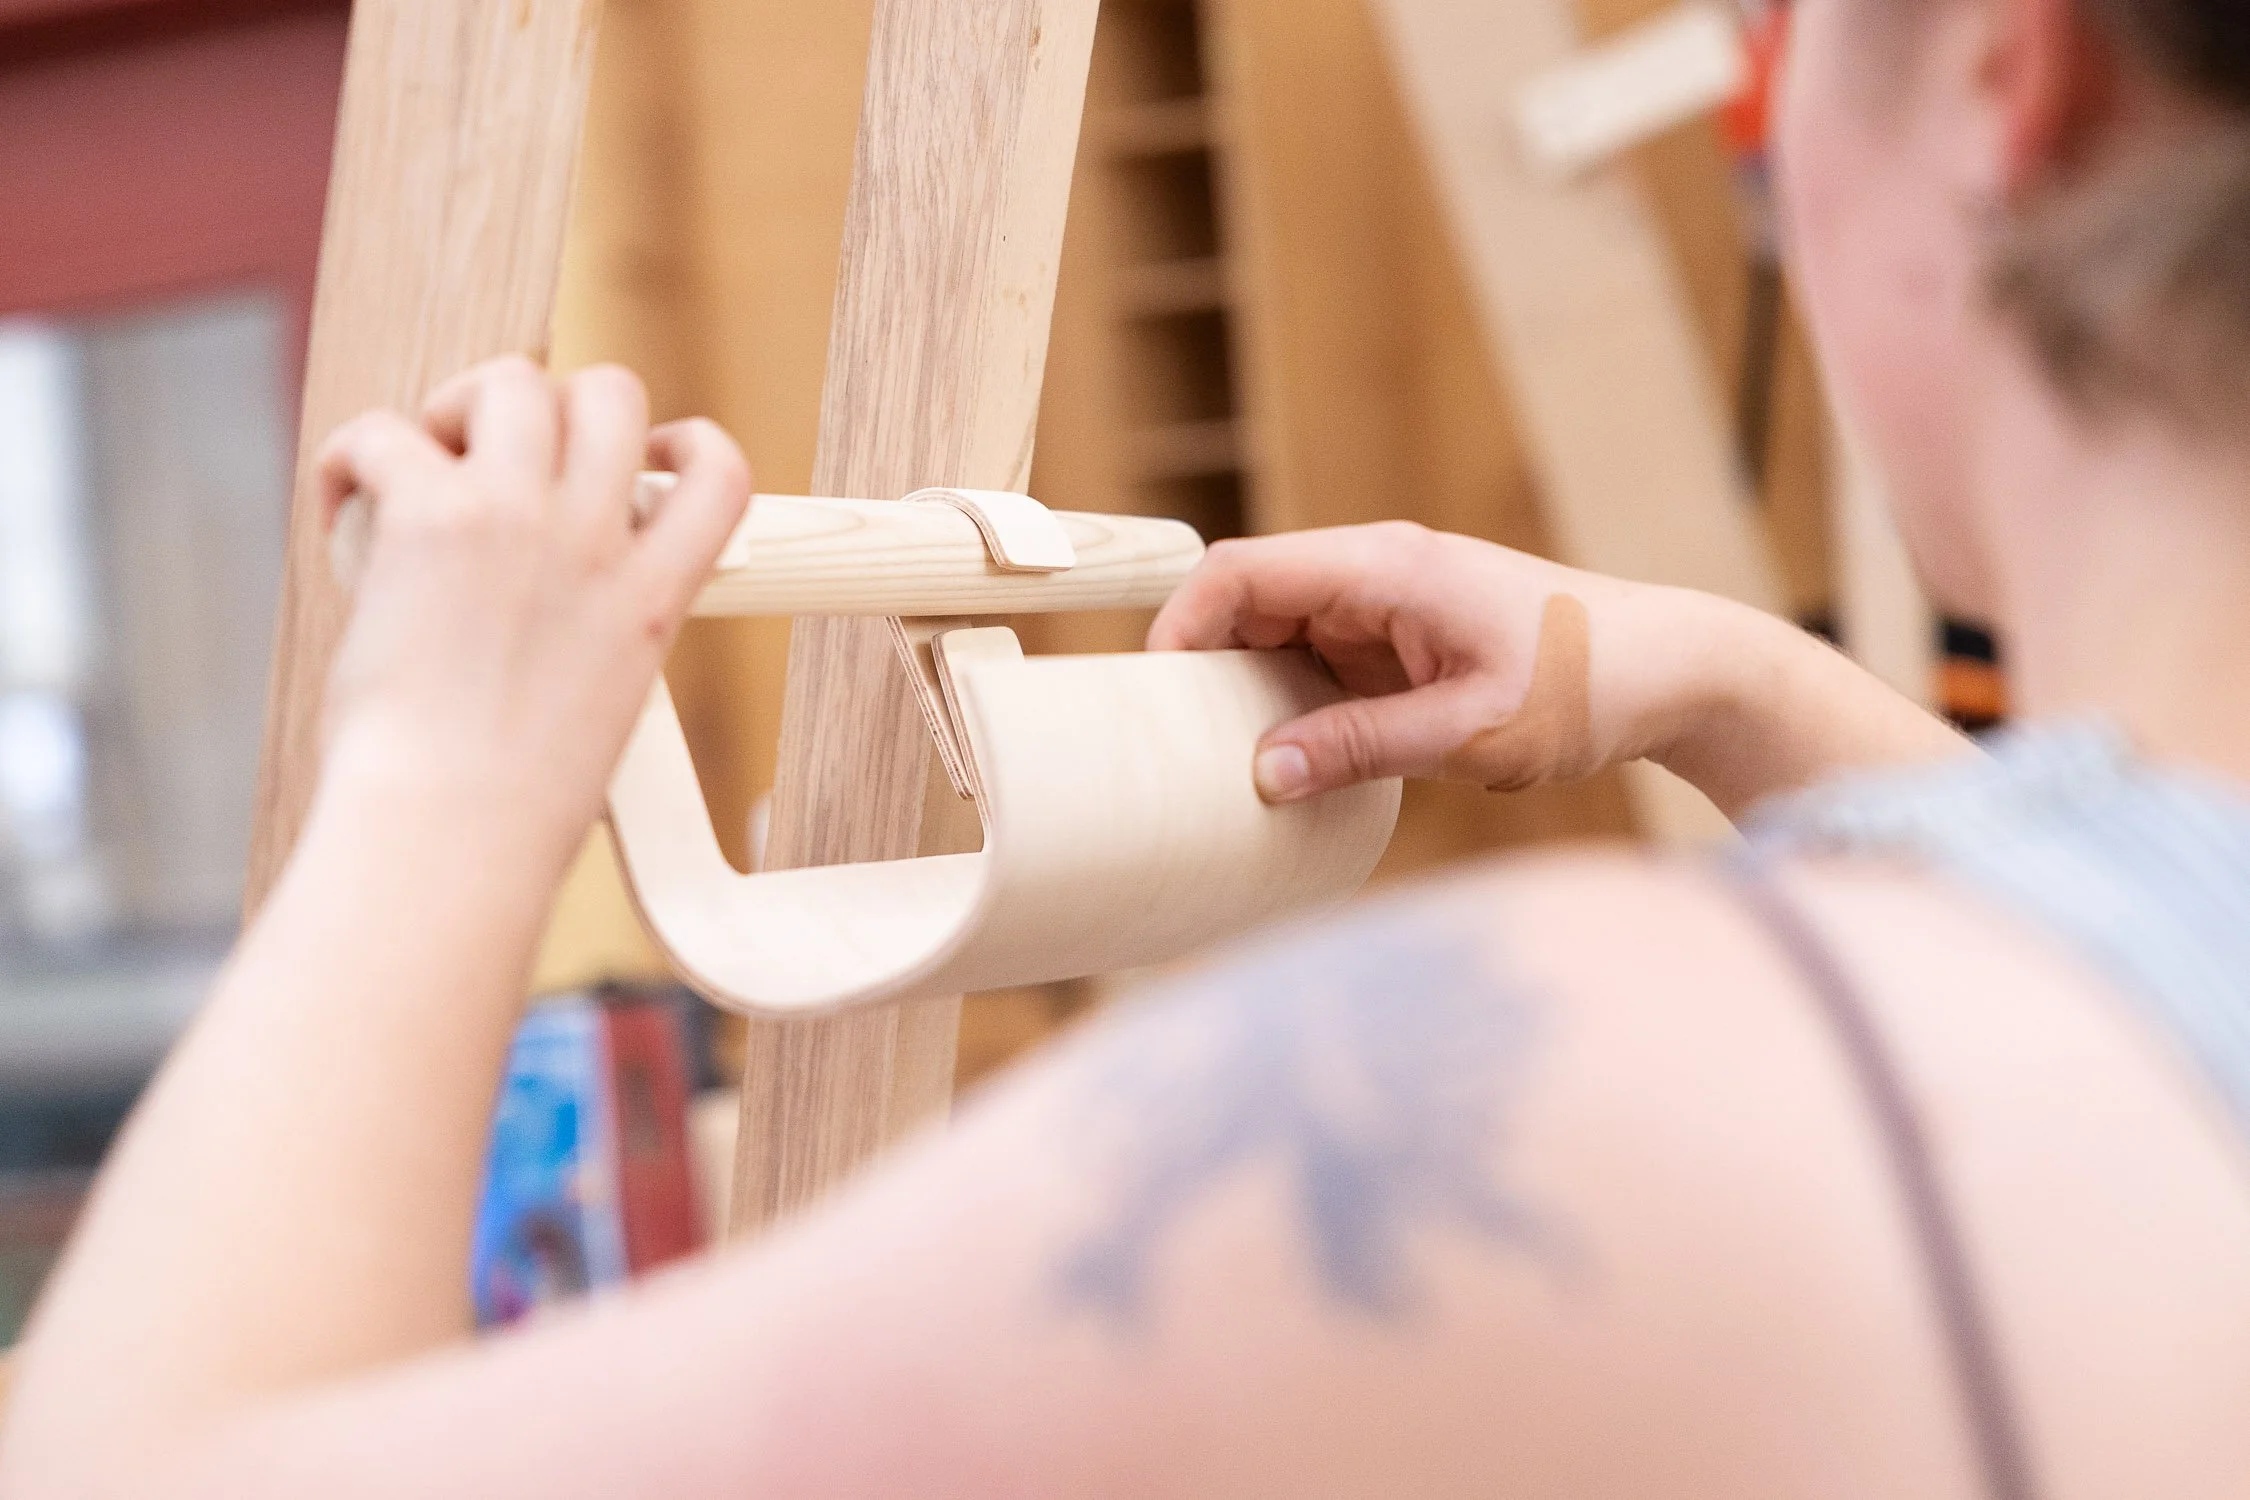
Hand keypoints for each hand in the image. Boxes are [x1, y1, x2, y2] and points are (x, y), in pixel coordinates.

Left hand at [312, 356, 750, 865]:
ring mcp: (516, 519)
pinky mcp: (428, 515)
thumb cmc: (512, 806)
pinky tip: (342, 503)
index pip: (720, 475)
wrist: (453, 826)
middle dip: (556, 401)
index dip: (687, 442)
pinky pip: (384, 431)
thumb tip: (528, 626)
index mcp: (650, 599)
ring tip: (425, 459)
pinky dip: (353, 454)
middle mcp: (594, 542)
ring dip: (462, 404)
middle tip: (500, 457)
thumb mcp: (598, 710)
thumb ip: (589, 641)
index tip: (648, 458)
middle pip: (610, 393)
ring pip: (513, 380)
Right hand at [1147, 523, 1963, 815]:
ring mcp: (1392, 604)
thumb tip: (1258, 775)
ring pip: (1282, 635)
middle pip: (1250, 600)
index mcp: (1385, 567)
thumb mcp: (1469, 734)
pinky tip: (1290, 761)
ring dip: (1251, 692)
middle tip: (1172, 744)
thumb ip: (1359, 748)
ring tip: (1220, 763)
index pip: (1243, 571)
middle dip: (1205, 666)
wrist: (1675, 672)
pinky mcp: (1408, 640)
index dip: (1182, 625)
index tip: (1154, 695)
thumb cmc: (1585, 686)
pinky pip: (1324, 662)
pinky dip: (1297, 705)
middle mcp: (1378, 572)